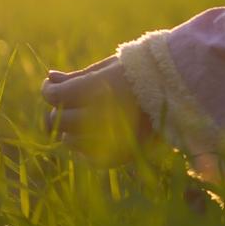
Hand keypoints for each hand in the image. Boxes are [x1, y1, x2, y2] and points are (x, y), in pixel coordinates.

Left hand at [41, 55, 156, 167]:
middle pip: (57, 120)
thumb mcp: (107, 68)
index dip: (48, 91)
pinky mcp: (116, 156)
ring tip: (83, 118)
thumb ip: (76, 77)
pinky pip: (86, 157)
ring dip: (69, 129)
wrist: (176, 91)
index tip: (51, 87)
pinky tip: (91, 135)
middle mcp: (98, 116)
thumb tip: (49, 78)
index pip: (55, 96)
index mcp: (96, 89)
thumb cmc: (139, 73)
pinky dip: (83, 148)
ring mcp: (106, 139)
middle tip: (68, 103)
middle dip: (58, 111)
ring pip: (68, 140)